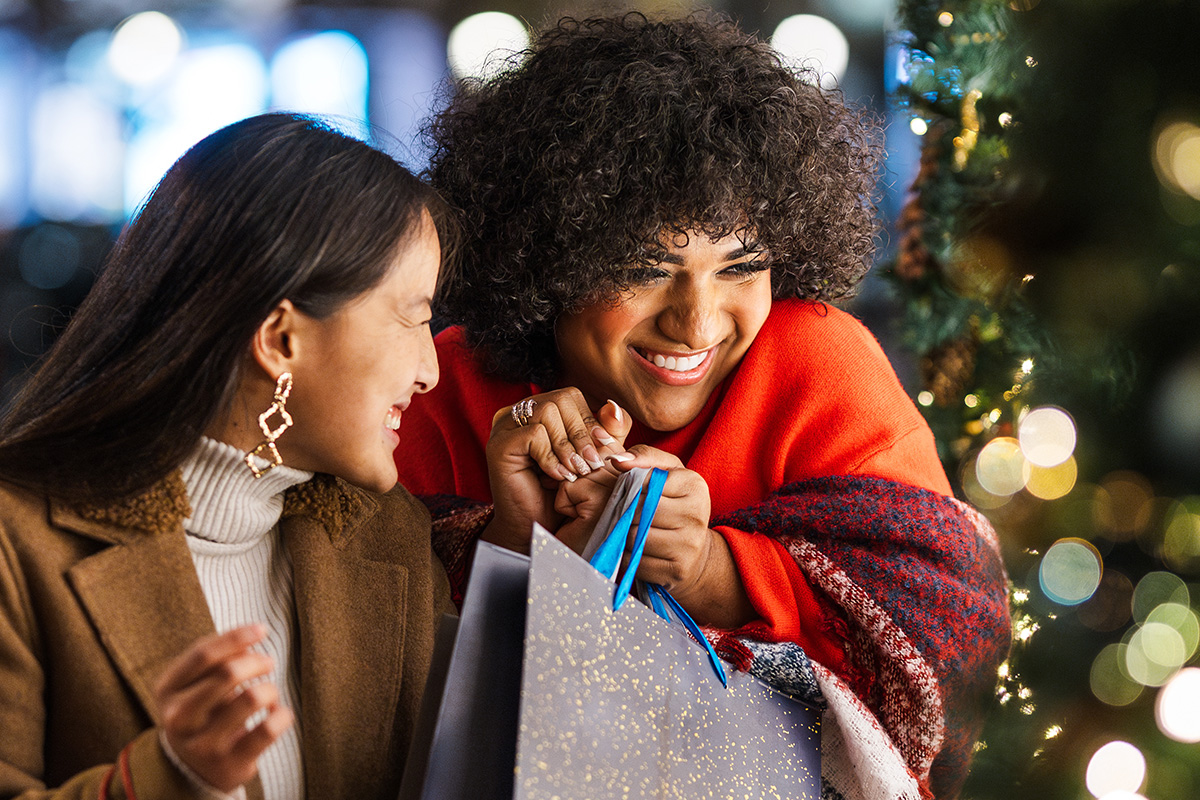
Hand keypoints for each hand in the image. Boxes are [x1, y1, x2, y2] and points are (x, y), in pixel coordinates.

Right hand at [155, 625, 293, 792]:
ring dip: (270, 689)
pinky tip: (277, 713)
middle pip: (228, 673)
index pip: (203, 654)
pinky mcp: (229, 763)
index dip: (236, 637)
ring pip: (252, 698)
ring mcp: (202, 744)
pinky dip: (282, 714)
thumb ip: (218, 659)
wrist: (195, 767)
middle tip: (268, 663)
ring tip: (269, 692)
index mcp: (167, 690)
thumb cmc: (203, 710)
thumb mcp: (197, 683)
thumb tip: (251, 638)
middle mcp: (178, 718)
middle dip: (257, 662)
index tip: (262, 629)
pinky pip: (268, 729)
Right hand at [482, 391, 630, 552]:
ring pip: (547, 411)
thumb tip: (614, 406)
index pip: (570, 396)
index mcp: (538, 410)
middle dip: (582, 433)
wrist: (536, 529)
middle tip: (590, 464)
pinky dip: (551, 456)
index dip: (590, 421)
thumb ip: (607, 432)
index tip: (604, 448)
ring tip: (574, 471)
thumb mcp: (593, 458)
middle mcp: (518, 412)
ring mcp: (504, 426)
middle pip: (560, 399)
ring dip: (567, 445)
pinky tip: (557, 476)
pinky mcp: (498, 444)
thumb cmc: (563, 495)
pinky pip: (534, 434)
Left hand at [608, 447, 755, 628]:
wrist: (695, 552)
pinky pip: (636, 561)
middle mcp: (696, 515)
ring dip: (623, 534)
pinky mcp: (678, 570)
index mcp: (694, 485)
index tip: (632, 491)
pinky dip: (627, 555)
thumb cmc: (675, 505)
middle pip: (639, 510)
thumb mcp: (667, 473)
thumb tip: (616, 460)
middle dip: (625, 512)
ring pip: (634, 536)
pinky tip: (632, 549)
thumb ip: (643, 457)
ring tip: (627, 530)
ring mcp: (689, 545)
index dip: (631, 487)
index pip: (645, 482)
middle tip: (623, 513)